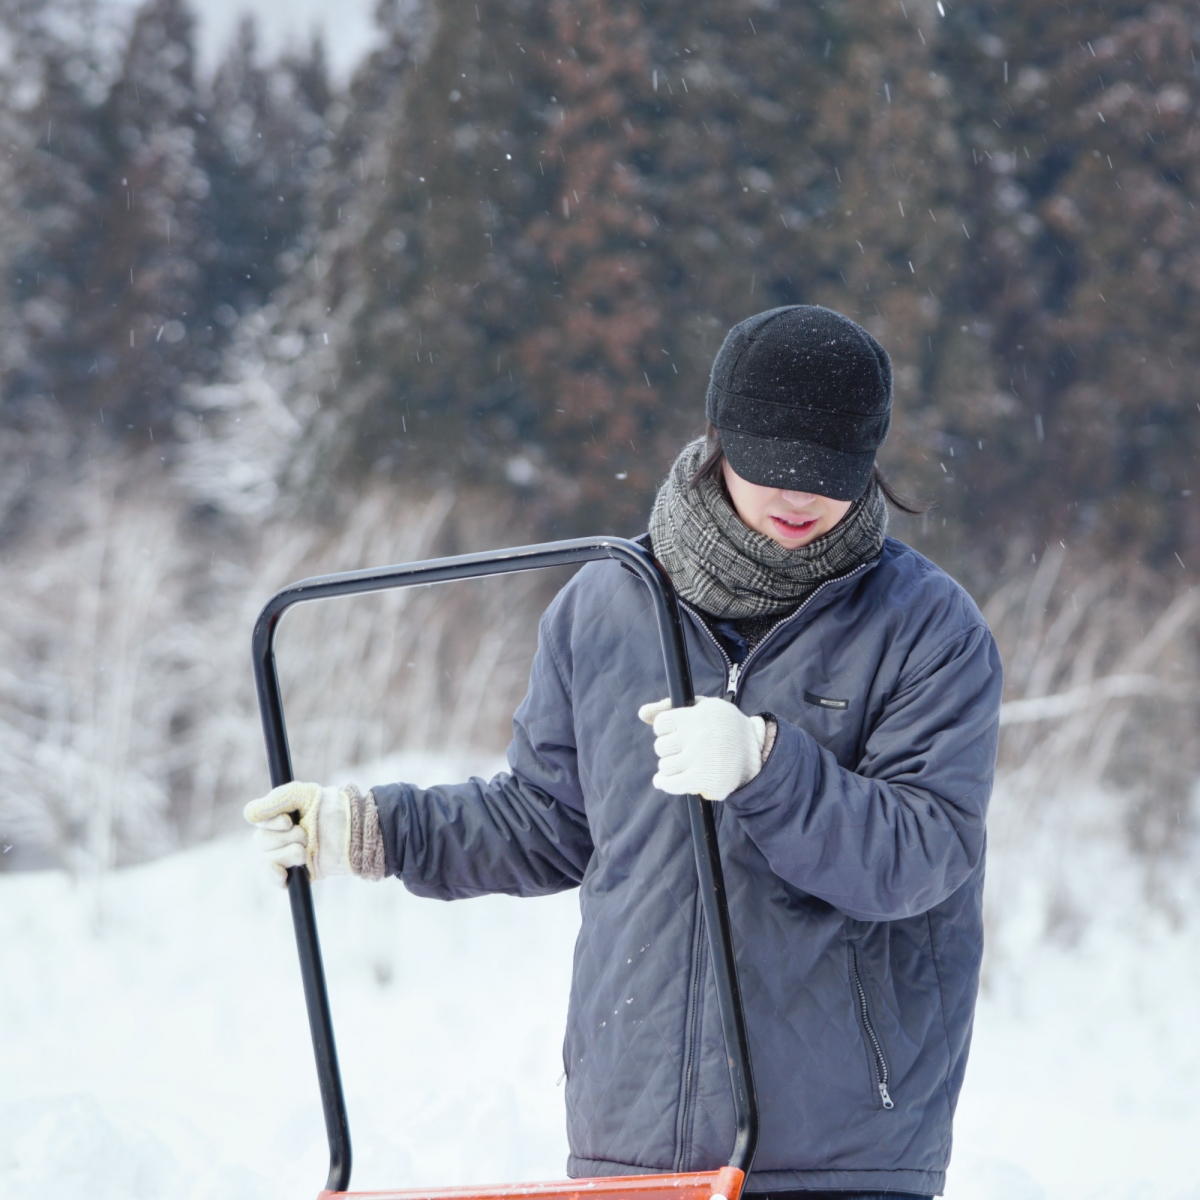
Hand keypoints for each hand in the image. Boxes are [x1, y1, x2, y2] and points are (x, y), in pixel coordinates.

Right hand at [243, 781, 350, 884]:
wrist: (353, 834)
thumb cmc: (331, 809)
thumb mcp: (303, 795)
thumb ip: (275, 800)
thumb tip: (248, 815)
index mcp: (278, 813)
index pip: (255, 817)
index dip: (269, 822)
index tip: (289, 821)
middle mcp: (278, 833)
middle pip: (260, 840)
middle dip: (283, 839)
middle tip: (306, 836)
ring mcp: (285, 852)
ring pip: (265, 858)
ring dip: (287, 854)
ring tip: (306, 851)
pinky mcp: (293, 870)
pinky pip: (272, 876)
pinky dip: (275, 875)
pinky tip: (284, 874)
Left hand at [638, 696, 766, 800]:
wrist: (754, 751)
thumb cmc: (722, 726)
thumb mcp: (702, 707)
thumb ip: (669, 707)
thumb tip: (642, 713)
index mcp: (695, 716)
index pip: (660, 723)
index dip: (665, 729)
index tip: (675, 732)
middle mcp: (697, 736)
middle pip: (660, 746)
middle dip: (669, 749)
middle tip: (684, 749)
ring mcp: (700, 759)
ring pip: (665, 766)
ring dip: (670, 766)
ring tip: (684, 763)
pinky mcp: (704, 779)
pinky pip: (671, 783)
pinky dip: (664, 783)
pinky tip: (664, 780)